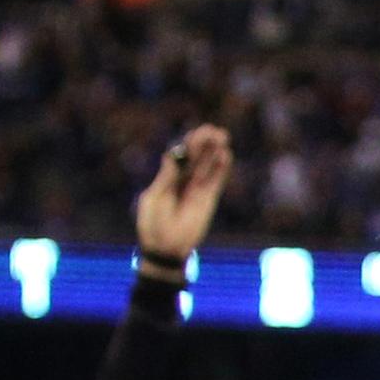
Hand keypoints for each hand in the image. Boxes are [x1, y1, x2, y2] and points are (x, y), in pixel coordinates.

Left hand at [134, 125, 232, 257]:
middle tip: (215, 130)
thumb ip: (167, 177)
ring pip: (207, 168)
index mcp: (167, 179)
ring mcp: (196, 191)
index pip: (180, 157)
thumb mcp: (155, 197)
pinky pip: (215, 182)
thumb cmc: (153, 224)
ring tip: (223, 137)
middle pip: (196, 159)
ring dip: (215, 153)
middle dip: (205, 144)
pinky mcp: (207, 202)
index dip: (189, 144)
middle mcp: (183, 182)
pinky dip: (220, 170)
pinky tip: (226, 156)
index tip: (196, 132)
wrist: (164, 249)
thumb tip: (174, 154)